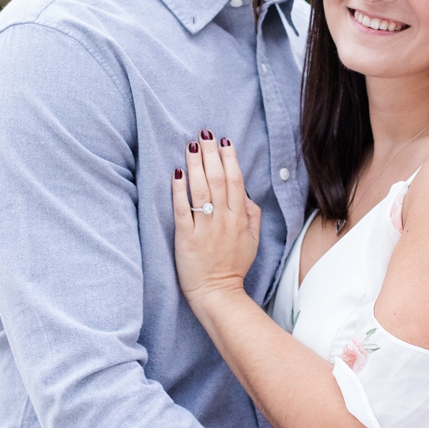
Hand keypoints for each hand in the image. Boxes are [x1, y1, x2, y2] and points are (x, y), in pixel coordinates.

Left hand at [171, 132, 261, 310]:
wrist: (218, 293)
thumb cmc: (233, 267)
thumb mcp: (252, 241)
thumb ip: (252, 215)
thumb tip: (247, 194)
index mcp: (240, 219)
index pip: (236, 182)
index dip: (230, 159)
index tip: (224, 142)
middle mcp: (223, 220)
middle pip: (218, 180)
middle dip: (211, 154)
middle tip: (205, 134)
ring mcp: (204, 228)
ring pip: (201, 190)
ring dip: (195, 165)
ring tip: (191, 145)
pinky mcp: (186, 238)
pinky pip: (182, 209)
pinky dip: (179, 190)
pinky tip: (176, 173)